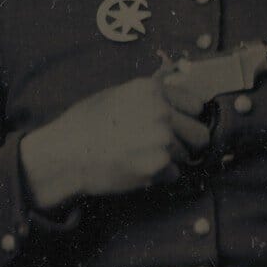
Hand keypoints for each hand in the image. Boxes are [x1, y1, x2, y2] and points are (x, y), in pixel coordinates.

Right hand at [19, 71, 209, 210]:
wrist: (65, 154)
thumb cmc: (85, 125)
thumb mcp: (118, 95)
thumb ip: (151, 98)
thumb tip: (177, 107)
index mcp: (152, 90)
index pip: (196, 105)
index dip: (184, 118)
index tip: (174, 126)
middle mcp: (161, 111)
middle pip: (200, 133)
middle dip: (187, 143)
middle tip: (165, 147)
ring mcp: (162, 139)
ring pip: (188, 156)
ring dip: (170, 160)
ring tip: (141, 155)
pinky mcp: (158, 165)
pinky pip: (174, 174)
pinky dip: (159, 176)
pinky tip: (136, 167)